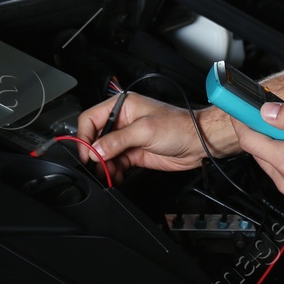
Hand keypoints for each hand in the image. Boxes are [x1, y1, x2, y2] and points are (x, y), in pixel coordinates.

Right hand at [75, 93, 229, 179]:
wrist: (199, 142)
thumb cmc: (179, 126)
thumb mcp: (145, 130)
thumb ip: (117, 140)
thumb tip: (96, 149)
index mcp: (122, 106)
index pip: (91, 118)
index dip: (84, 135)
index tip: (86, 152)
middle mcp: (123, 121)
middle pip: (96, 138)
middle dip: (94, 153)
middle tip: (97, 166)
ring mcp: (128, 138)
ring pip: (105, 153)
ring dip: (104, 166)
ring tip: (108, 174)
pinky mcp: (135, 153)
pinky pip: (116, 163)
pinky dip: (113, 172)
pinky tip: (116, 177)